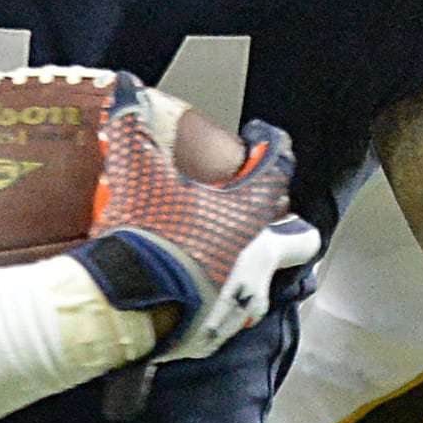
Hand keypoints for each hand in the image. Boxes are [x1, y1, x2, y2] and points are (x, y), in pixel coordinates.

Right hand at [72, 88, 303, 360]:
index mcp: (246, 216)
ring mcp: (240, 303)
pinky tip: (188, 297)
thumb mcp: (134, 173)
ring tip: (218, 263)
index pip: (279, 169)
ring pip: (264, 286)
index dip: (273, 147)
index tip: (263, 139)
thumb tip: (128, 87)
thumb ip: (134, 126)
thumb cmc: (143, 239)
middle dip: (288, 227)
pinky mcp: (216, 335)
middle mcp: (256, 261)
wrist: (122, 307)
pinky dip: (212, 306)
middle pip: (299, 240)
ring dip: (247, 272)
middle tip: (262, 217)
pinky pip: (226, 320)